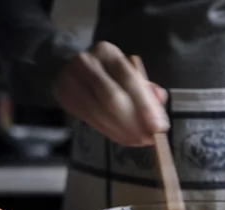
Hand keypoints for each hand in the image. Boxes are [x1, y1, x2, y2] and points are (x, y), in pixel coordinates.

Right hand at [52, 41, 167, 146]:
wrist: (74, 70)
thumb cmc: (109, 75)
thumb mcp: (129, 74)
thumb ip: (146, 88)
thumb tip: (160, 100)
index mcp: (108, 53)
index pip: (129, 79)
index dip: (145, 106)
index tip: (158, 128)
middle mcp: (87, 62)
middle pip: (112, 98)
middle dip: (134, 123)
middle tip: (148, 139)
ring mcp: (71, 78)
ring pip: (99, 112)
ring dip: (122, 132)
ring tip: (138, 141)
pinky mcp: (64, 95)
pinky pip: (90, 120)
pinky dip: (109, 132)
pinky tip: (123, 138)